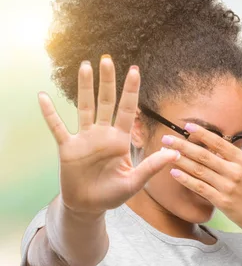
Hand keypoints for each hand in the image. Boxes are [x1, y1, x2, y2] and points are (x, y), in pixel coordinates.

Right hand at [40, 56, 178, 214]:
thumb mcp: (135, 182)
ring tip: (85, 66)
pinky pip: (58, 127)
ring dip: (84, 88)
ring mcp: (85, 139)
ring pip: (84, 107)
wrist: (89, 206)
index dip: (131, 91)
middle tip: (107, 59)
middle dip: (107, 81)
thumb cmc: (113, 193)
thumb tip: (175, 154)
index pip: (128, 110)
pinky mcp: (68, 148)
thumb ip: (152, 167)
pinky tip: (43, 97)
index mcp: (120, 140)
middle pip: (106, 102)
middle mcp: (103, 134)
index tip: (135, 70)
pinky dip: (50, 113)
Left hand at [161, 119, 241, 231]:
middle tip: (167, 138)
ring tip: (165, 152)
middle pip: (204, 156)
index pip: (220, 143)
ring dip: (181, 161)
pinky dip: (186, 180)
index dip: (203, 134)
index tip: (188, 126)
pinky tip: (173, 172)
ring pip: (199, 171)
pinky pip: (199, 188)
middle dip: (183, 146)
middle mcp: (235, 172)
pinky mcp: (220, 201)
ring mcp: (227, 187)